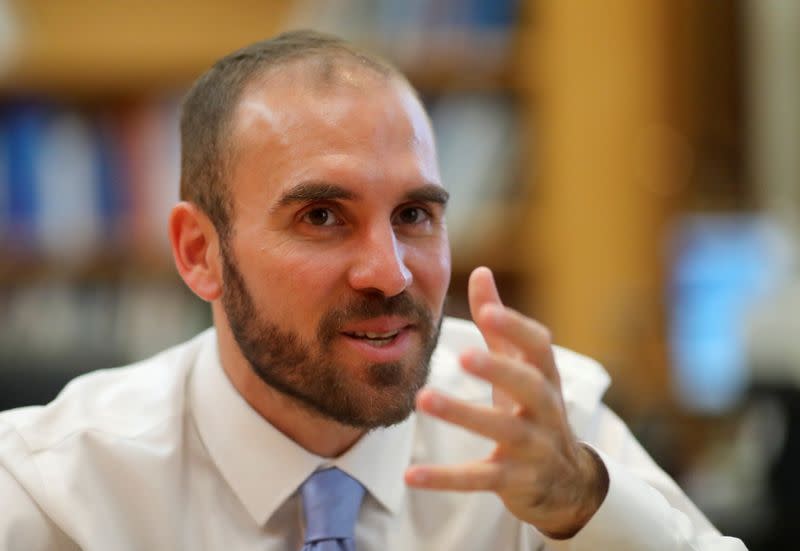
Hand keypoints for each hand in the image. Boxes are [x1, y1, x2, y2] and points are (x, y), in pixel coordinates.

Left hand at [405, 267, 608, 538]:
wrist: (567, 483)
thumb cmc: (535, 410)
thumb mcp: (522, 368)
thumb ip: (499, 323)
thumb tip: (481, 271)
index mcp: (545, 376)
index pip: (538, 346)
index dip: (515, 327)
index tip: (488, 310)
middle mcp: (546, 409)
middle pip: (529, 386)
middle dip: (499, 369)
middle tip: (463, 356)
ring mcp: (533, 446)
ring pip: (503, 429)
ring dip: (464, 414)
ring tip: (423, 399)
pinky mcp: (515, 480)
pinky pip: (480, 478)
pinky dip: (445, 478)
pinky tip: (410, 475)